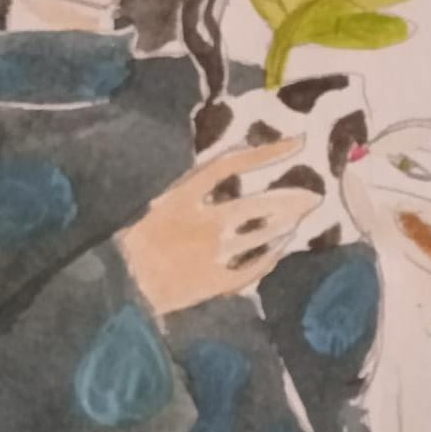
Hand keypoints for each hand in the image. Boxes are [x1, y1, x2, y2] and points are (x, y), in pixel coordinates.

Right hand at [117, 136, 321, 316]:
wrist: (117, 288)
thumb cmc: (131, 242)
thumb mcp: (155, 205)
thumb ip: (190, 192)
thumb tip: (226, 176)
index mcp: (179, 197)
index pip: (230, 165)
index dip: (266, 152)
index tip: (297, 143)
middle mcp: (200, 224)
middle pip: (256, 206)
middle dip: (289, 200)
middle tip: (312, 197)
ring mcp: (209, 255)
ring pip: (259, 238)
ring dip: (283, 228)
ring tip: (298, 220)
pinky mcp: (213, 283)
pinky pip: (251, 269)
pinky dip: (269, 257)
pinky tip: (280, 250)